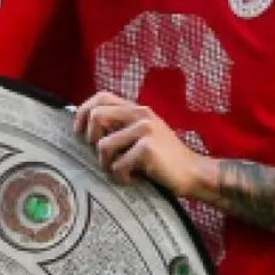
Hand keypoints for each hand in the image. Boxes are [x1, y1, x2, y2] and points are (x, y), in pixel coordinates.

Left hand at [73, 91, 204, 195]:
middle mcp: (141, 114)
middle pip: (96, 116)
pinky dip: (122, 177)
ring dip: (107, 164)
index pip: (101, 96)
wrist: (194, 173)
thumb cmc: (164, 158)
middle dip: (91, 140)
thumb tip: (85, 129)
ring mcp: (145, 130)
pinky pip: (117, 165)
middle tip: (105, 156)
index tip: (79, 132)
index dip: (83, 112)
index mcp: (137, 109)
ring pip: (103, 145)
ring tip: (123, 170)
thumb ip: (121, 126)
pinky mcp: (147, 149)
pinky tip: (135, 178)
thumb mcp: (144, 134)